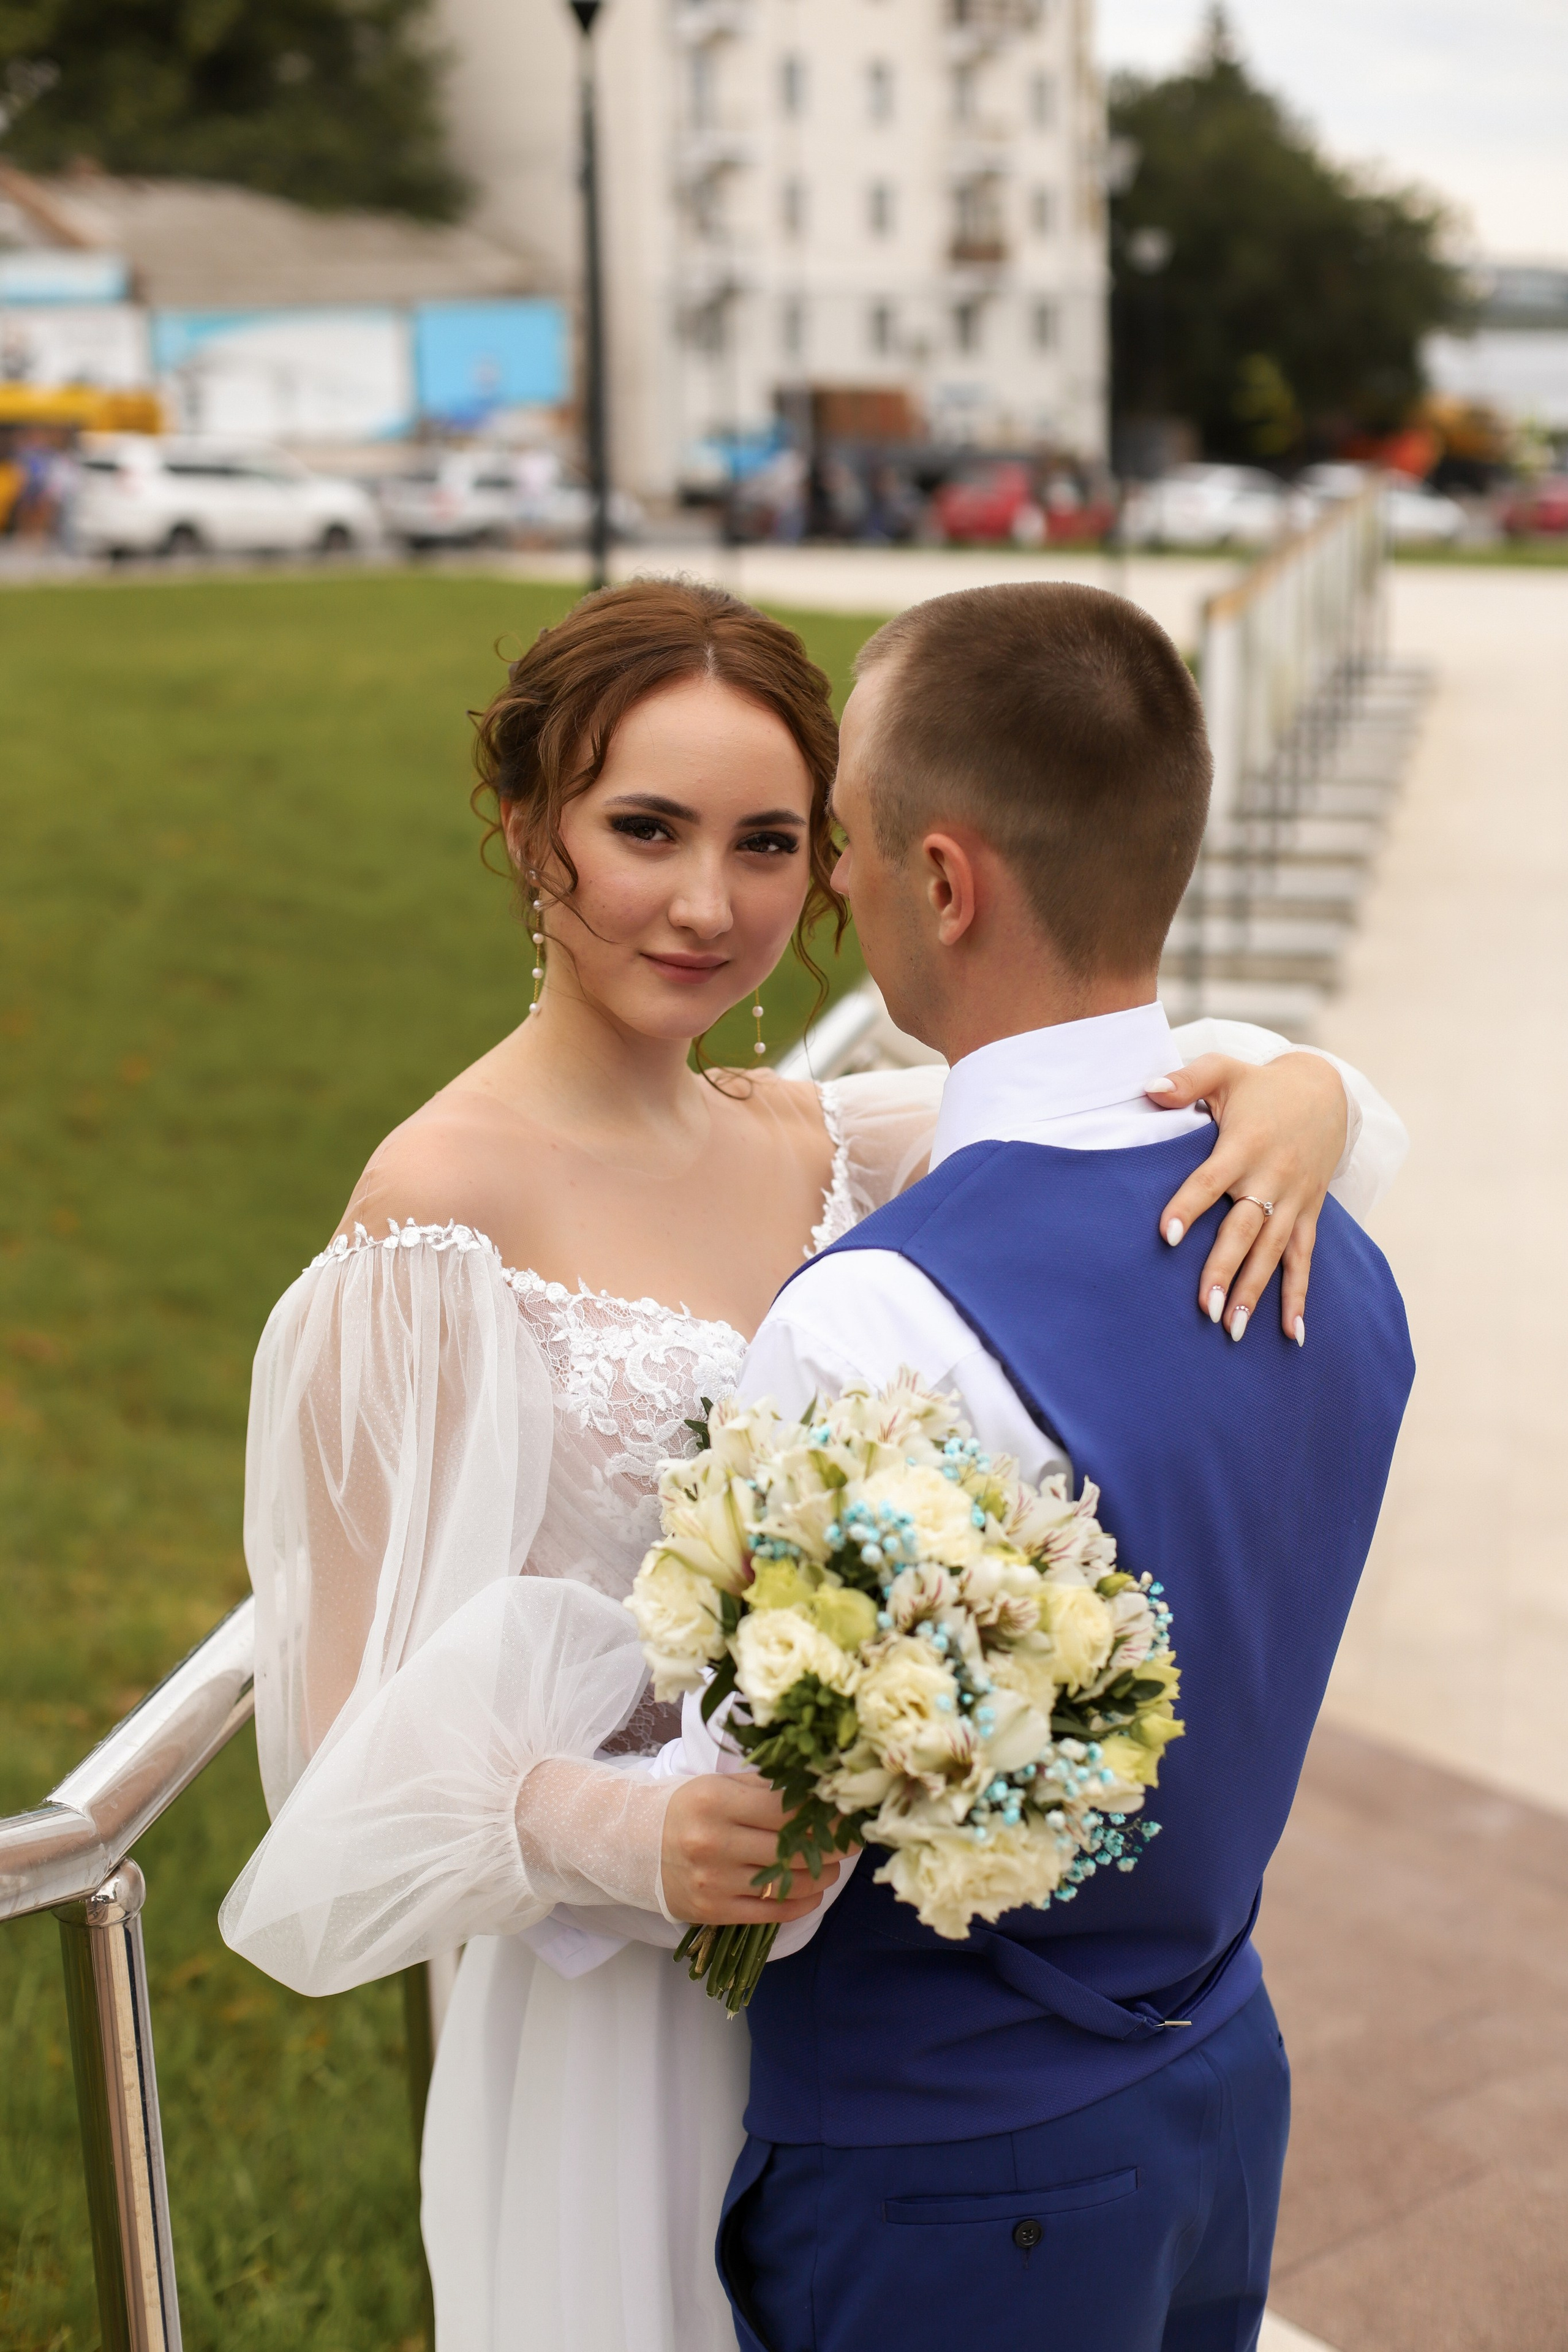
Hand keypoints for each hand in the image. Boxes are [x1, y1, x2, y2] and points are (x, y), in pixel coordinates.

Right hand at [661, 1772, 840, 1925]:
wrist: (632, 1846)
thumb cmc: (685, 1810)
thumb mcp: (719, 1786)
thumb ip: (765, 1788)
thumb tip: (817, 1791)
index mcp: (717, 1802)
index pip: (786, 1809)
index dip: (825, 1814)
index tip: (848, 1815)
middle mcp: (715, 1842)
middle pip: (793, 1848)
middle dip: (832, 1847)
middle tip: (851, 1842)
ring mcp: (714, 1881)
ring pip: (787, 1882)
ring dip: (821, 1876)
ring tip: (831, 1866)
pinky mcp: (713, 1911)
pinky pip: (770, 1912)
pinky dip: (800, 1903)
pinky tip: (813, 1891)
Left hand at [1145, 1053, 1346, 1342]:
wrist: (1327, 1093)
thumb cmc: (1261, 1086)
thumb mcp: (1224, 1070)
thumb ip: (1187, 1079)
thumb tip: (1149, 1088)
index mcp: (1245, 1145)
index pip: (1211, 1180)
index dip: (1188, 1205)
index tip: (1165, 1235)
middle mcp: (1272, 1177)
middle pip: (1245, 1230)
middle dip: (1225, 1270)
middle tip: (1204, 1308)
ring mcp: (1294, 1200)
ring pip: (1274, 1253)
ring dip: (1254, 1293)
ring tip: (1232, 1331)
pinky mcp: (1310, 1213)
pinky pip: (1305, 1260)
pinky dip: (1299, 1297)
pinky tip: (1293, 1335)